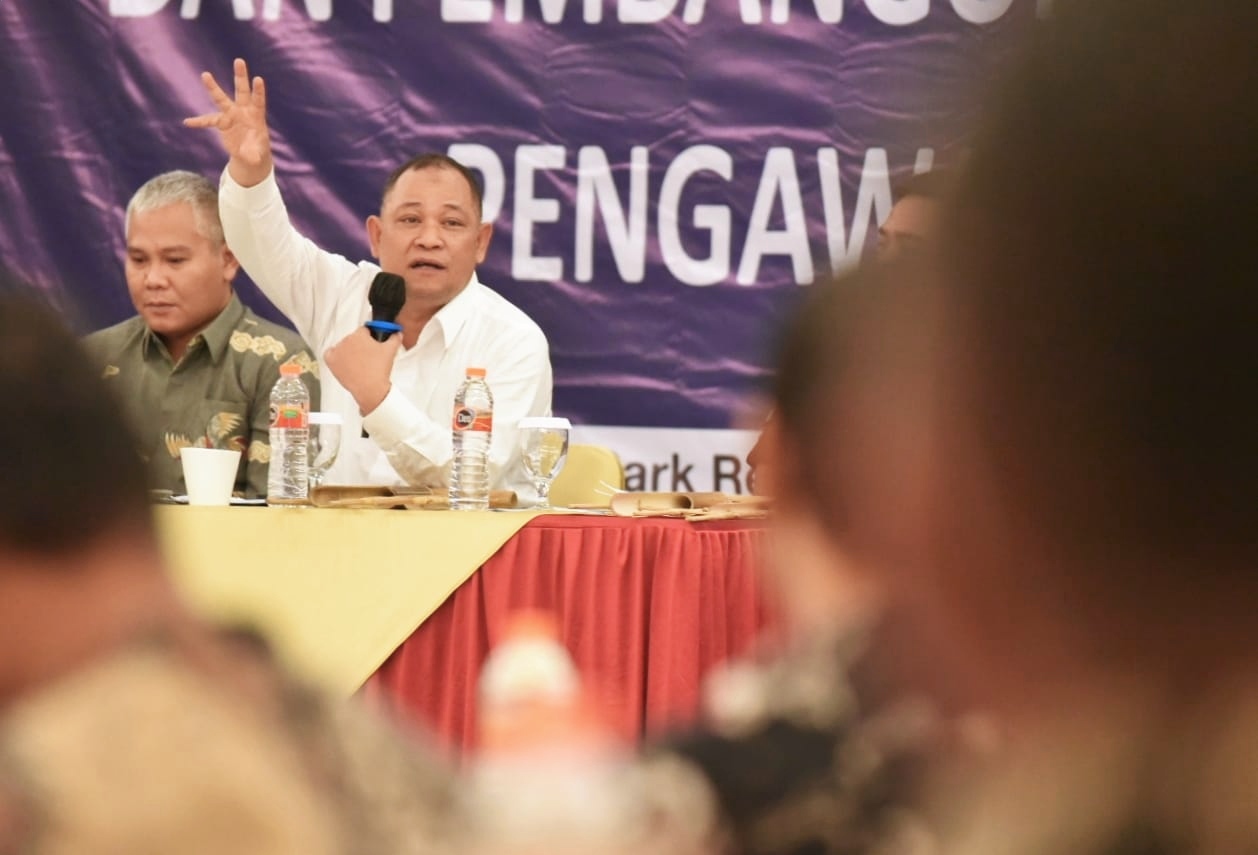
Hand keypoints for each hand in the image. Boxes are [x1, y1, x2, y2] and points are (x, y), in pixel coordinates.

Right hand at [184, 58, 273, 187]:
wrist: (250, 153)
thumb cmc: (257, 150)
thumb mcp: (257, 155)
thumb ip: (254, 155)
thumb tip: (252, 160)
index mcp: (256, 116)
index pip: (258, 101)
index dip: (258, 91)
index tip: (258, 79)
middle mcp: (243, 111)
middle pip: (242, 91)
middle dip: (240, 76)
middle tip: (239, 60)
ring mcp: (231, 114)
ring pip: (222, 99)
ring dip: (214, 87)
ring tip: (205, 75)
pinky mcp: (222, 122)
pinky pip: (208, 120)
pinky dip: (199, 122)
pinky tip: (188, 122)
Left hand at [324, 327, 400, 415]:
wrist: (370, 388)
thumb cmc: (379, 370)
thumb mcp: (391, 350)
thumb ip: (395, 338)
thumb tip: (396, 333)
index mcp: (360, 334)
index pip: (365, 330)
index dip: (371, 337)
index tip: (374, 343)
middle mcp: (346, 340)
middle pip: (354, 339)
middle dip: (360, 345)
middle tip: (369, 356)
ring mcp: (337, 350)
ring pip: (343, 346)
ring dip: (349, 351)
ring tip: (359, 363)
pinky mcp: (331, 361)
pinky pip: (330, 354)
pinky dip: (335, 357)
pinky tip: (344, 362)